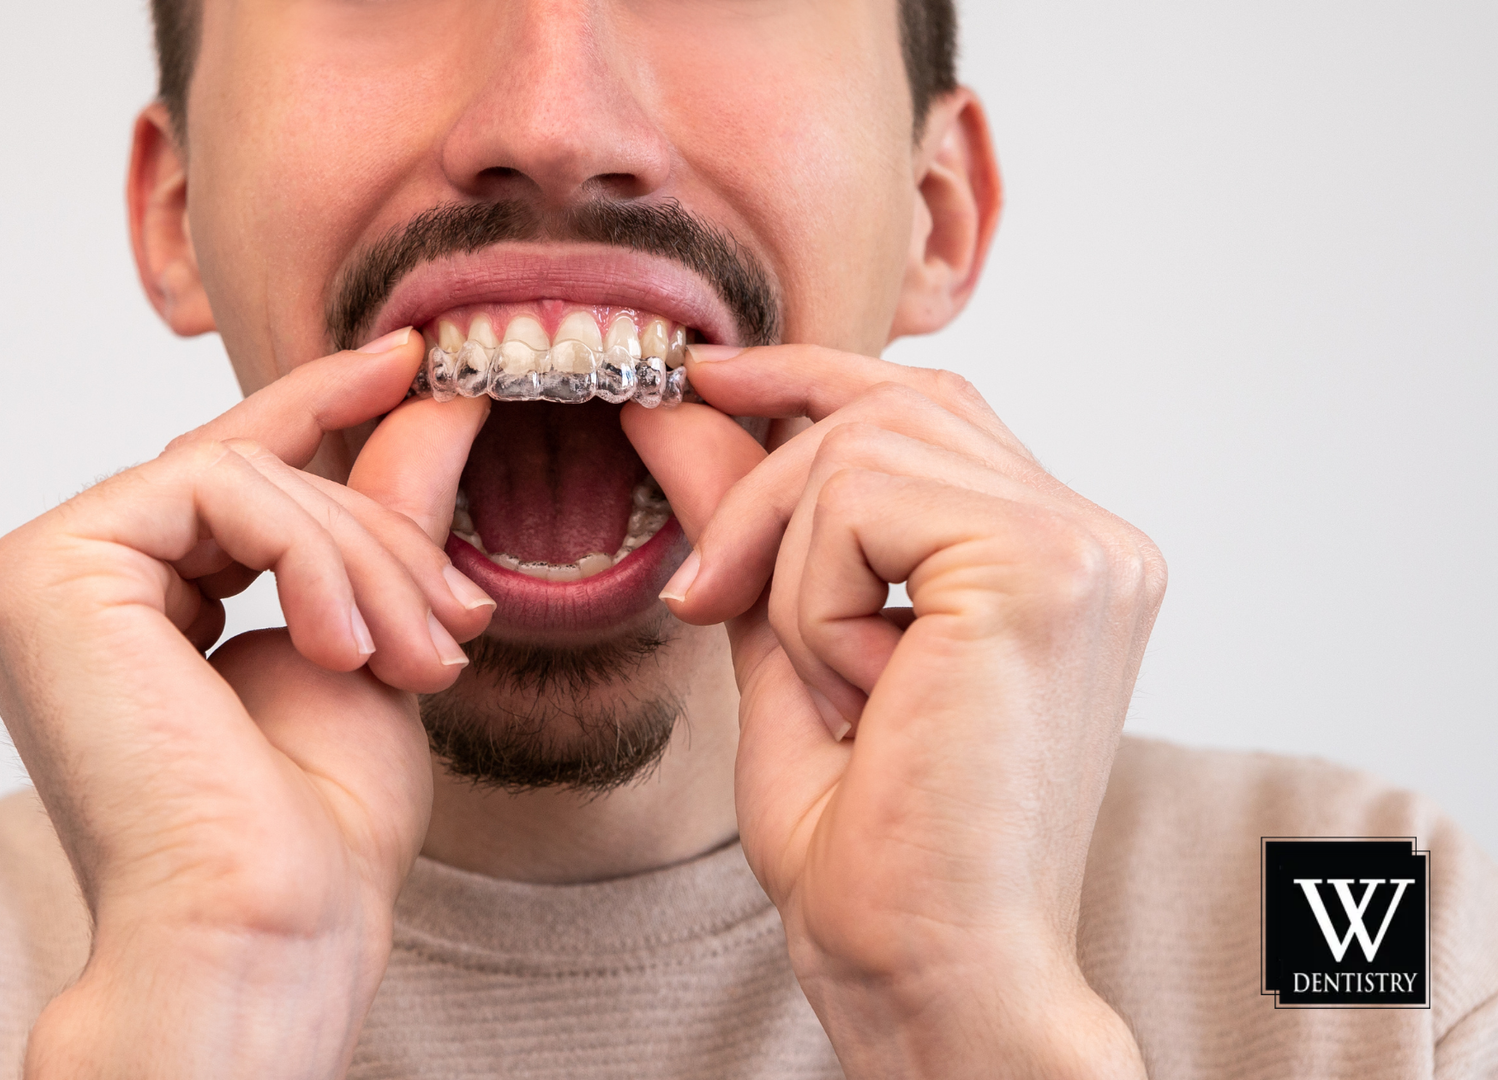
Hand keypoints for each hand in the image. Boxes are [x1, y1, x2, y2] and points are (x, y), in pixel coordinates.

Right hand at [0, 330, 493, 1077]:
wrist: (265, 929)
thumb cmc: (312, 831)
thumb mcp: (367, 638)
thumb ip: (376, 517)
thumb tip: (429, 398)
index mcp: (122, 610)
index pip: (224, 475)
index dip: (314, 406)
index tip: (408, 362)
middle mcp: (64, 588)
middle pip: (245, 477)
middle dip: (374, 536)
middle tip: (454, 625)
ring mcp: (37, 576)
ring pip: (241, 475)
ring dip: (360, 558)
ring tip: (419, 657)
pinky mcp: (42, 570)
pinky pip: (220, 488)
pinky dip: (312, 555)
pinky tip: (345, 649)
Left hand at [625, 346, 1161, 1078]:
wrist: (929, 971)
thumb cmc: (874, 849)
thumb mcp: (786, 648)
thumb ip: (749, 523)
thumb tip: (677, 406)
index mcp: (1058, 560)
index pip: (930, 406)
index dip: (811, 376)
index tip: (705, 378)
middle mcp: (1093, 542)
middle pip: (889, 405)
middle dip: (763, 489)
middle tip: (704, 599)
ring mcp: (1084, 548)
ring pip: (860, 447)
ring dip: (791, 571)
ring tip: (833, 690)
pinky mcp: (1043, 567)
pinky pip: (858, 498)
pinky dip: (813, 601)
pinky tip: (864, 696)